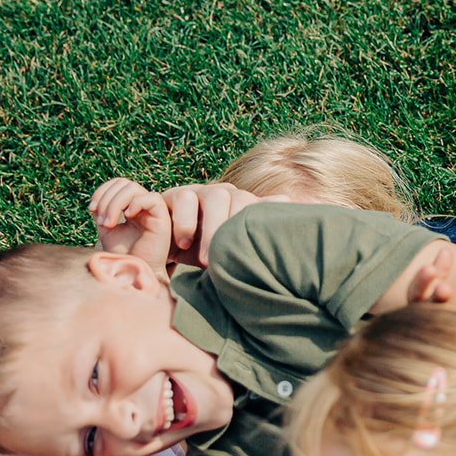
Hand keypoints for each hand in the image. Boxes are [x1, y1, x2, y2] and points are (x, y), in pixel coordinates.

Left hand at [89, 177, 172, 275]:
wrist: (133, 272)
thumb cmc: (122, 255)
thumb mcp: (107, 229)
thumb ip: (103, 211)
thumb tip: (97, 199)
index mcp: (131, 207)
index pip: (118, 184)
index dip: (102, 191)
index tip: (91, 210)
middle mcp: (143, 206)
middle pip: (124, 183)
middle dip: (107, 198)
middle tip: (101, 221)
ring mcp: (153, 211)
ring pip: (134, 188)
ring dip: (115, 203)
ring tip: (109, 224)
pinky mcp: (163, 218)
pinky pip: (152, 198)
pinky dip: (135, 203)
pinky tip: (127, 217)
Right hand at [160, 184, 285, 268]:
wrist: (164, 249)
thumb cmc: (203, 255)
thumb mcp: (229, 257)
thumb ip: (254, 251)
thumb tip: (291, 249)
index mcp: (247, 209)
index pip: (266, 207)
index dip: (268, 219)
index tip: (269, 245)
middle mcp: (231, 196)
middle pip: (244, 200)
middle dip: (236, 232)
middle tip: (228, 263)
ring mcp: (205, 192)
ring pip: (218, 196)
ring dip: (213, 229)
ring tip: (206, 260)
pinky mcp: (179, 193)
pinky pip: (186, 198)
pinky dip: (186, 221)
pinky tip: (184, 243)